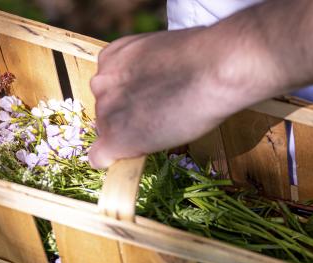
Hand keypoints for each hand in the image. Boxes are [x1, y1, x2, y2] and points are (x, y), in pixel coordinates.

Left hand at [88, 26, 275, 168]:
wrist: (213, 70)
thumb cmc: (201, 58)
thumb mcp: (159, 53)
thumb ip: (144, 71)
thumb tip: (149, 89)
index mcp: (110, 58)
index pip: (108, 86)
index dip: (128, 97)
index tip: (146, 102)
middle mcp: (101, 83)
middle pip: (106, 108)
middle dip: (127, 114)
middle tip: (159, 114)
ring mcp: (106, 111)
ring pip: (107, 131)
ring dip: (127, 133)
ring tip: (163, 127)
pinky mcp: (114, 139)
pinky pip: (100, 158)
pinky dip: (114, 160)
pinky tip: (134, 155)